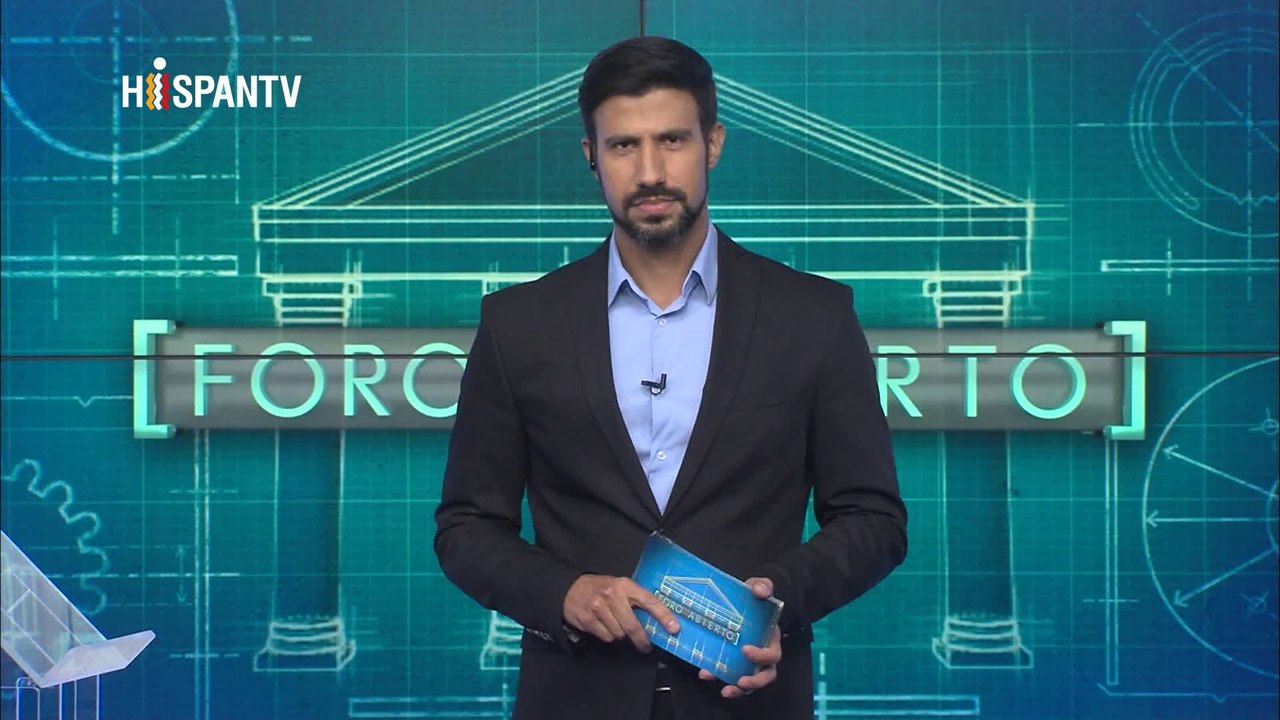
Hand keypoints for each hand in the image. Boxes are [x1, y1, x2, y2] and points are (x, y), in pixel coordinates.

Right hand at [563, 574, 679, 651]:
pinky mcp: (587, 619)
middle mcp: (612, 595)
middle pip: (633, 626)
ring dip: (621, 635)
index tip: (674, 628)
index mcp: (625, 585)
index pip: (649, 601)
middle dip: (642, 640)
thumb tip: (658, 620)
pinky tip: (604, 626)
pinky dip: (608, 636)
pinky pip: (606, 637)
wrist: (571, 589)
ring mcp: (598, 607)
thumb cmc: (602, 589)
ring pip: (619, 634)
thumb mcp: (620, 587)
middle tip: (645, 647)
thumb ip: (636, 600)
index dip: (663, 615)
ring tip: (616, 626)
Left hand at [699, 577, 781, 697]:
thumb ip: (762, 586)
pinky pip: (734, 677)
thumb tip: (761, 591)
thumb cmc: (754, 596)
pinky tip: (707, 675)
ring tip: (726, 690)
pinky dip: (723, 680)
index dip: (761, 656)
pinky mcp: (736, 663)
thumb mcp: (759, 586)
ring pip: (751, 682)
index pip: (773, 654)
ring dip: (739, 689)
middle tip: (740, 681)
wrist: (744, 600)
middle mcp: (764, 654)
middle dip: (754, 681)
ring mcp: (751, 661)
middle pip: (767, 675)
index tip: (745, 650)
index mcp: (772, 639)